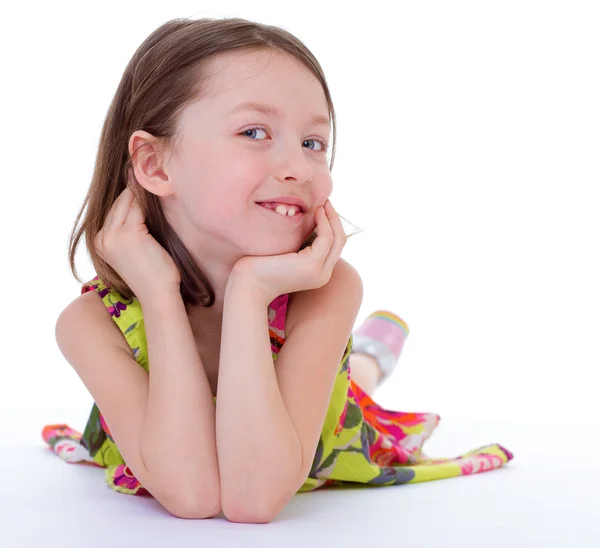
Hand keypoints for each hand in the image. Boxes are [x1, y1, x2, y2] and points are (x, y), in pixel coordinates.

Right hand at [94, 172, 180, 299]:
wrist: (158, 294)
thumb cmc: (153, 275)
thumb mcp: (136, 249)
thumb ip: (131, 230)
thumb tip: (140, 204)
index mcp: (100, 242)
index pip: (114, 211)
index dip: (128, 195)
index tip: (136, 176)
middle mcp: (102, 238)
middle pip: (119, 204)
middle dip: (132, 187)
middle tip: (143, 168)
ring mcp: (114, 235)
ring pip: (127, 203)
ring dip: (139, 188)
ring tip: (150, 173)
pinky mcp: (130, 233)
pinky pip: (138, 206)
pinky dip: (145, 195)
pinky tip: (154, 185)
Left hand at [231, 200, 346, 302]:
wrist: (249, 284)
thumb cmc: (261, 267)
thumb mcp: (286, 253)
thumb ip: (300, 243)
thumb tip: (308, 222)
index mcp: (318, 273)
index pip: (334, 246)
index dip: (332, 225)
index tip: (323, 208)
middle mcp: (323, 275)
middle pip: (340, 241)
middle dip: (335, 219)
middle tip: (326, 201)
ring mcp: (319, 271)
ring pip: (338, 239)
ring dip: (332, 218)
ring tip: (322, 204)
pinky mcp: (311, 264)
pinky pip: (326, 238)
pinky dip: (324, 222)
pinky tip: (316, 212)